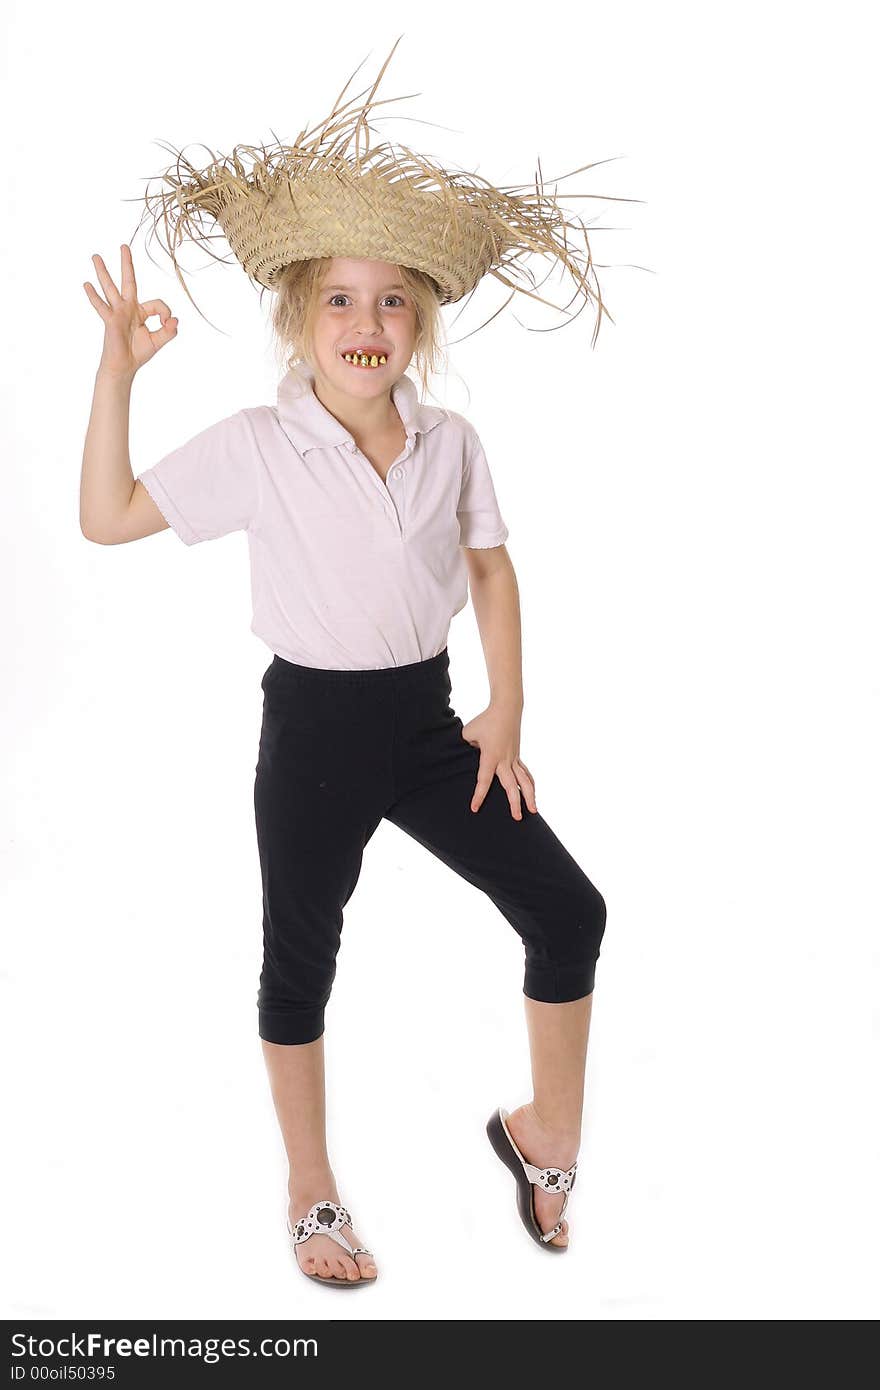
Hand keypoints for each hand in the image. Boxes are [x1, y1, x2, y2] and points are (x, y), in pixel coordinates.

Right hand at [83, 244, 177, 378]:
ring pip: (110, 288)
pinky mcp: (110, 320)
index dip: (166, 313)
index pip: (158, 303)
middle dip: (127, 264)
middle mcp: (128, 308)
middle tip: (124, 246)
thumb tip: (175, 319)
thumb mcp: (158, 341)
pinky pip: (101, 306)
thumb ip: (169, 331)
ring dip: (103, 272)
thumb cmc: (138, 353)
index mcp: (141, 312)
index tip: (168, 323)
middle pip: (128, 281)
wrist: (124, 366)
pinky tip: (86, 284)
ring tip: (96, 256)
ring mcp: (118, 312)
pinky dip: (94, 296)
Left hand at [460, 705, 537, 819]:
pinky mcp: (517, 756)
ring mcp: (514, 758)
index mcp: (491, 756)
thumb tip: (463, 756)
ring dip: (530, 796)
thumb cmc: (485, 720)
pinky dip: (530, 784)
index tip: (475, 808)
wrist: (507, 709)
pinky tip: (532, 794)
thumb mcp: (468, 733)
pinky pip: (525, 773)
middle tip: (517, 817)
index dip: (479, 795)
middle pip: (511, 785)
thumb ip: (465, 747)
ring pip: (525, 781)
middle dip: (515, 802)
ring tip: (534, 811)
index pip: (484, 780)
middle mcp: (505, 760)